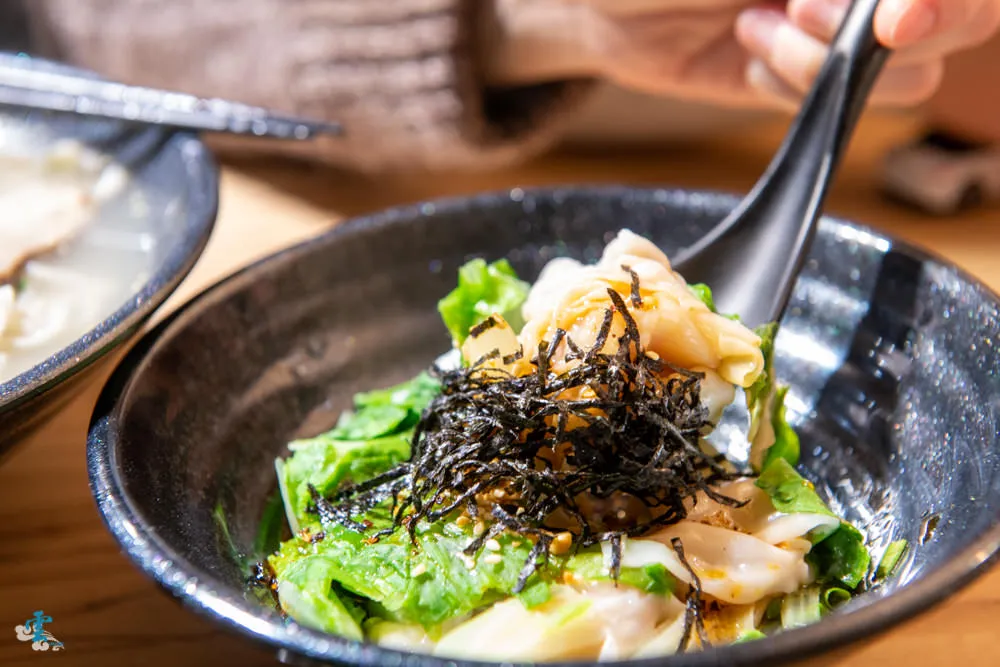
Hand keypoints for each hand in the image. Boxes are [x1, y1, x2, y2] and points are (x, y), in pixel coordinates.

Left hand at [485, 0, 999, 108]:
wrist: (597, 3)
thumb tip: (886, 5)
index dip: (945, 0)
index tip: (894, 19)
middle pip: (959, 24)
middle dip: (883, 36)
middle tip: (799, 10)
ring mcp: (841, 33)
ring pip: (904, 81)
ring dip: (822, 62)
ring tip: (751, 27)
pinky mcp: (803, 79)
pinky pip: (834, 106)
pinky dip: (791, 86)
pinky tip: (743, 51)